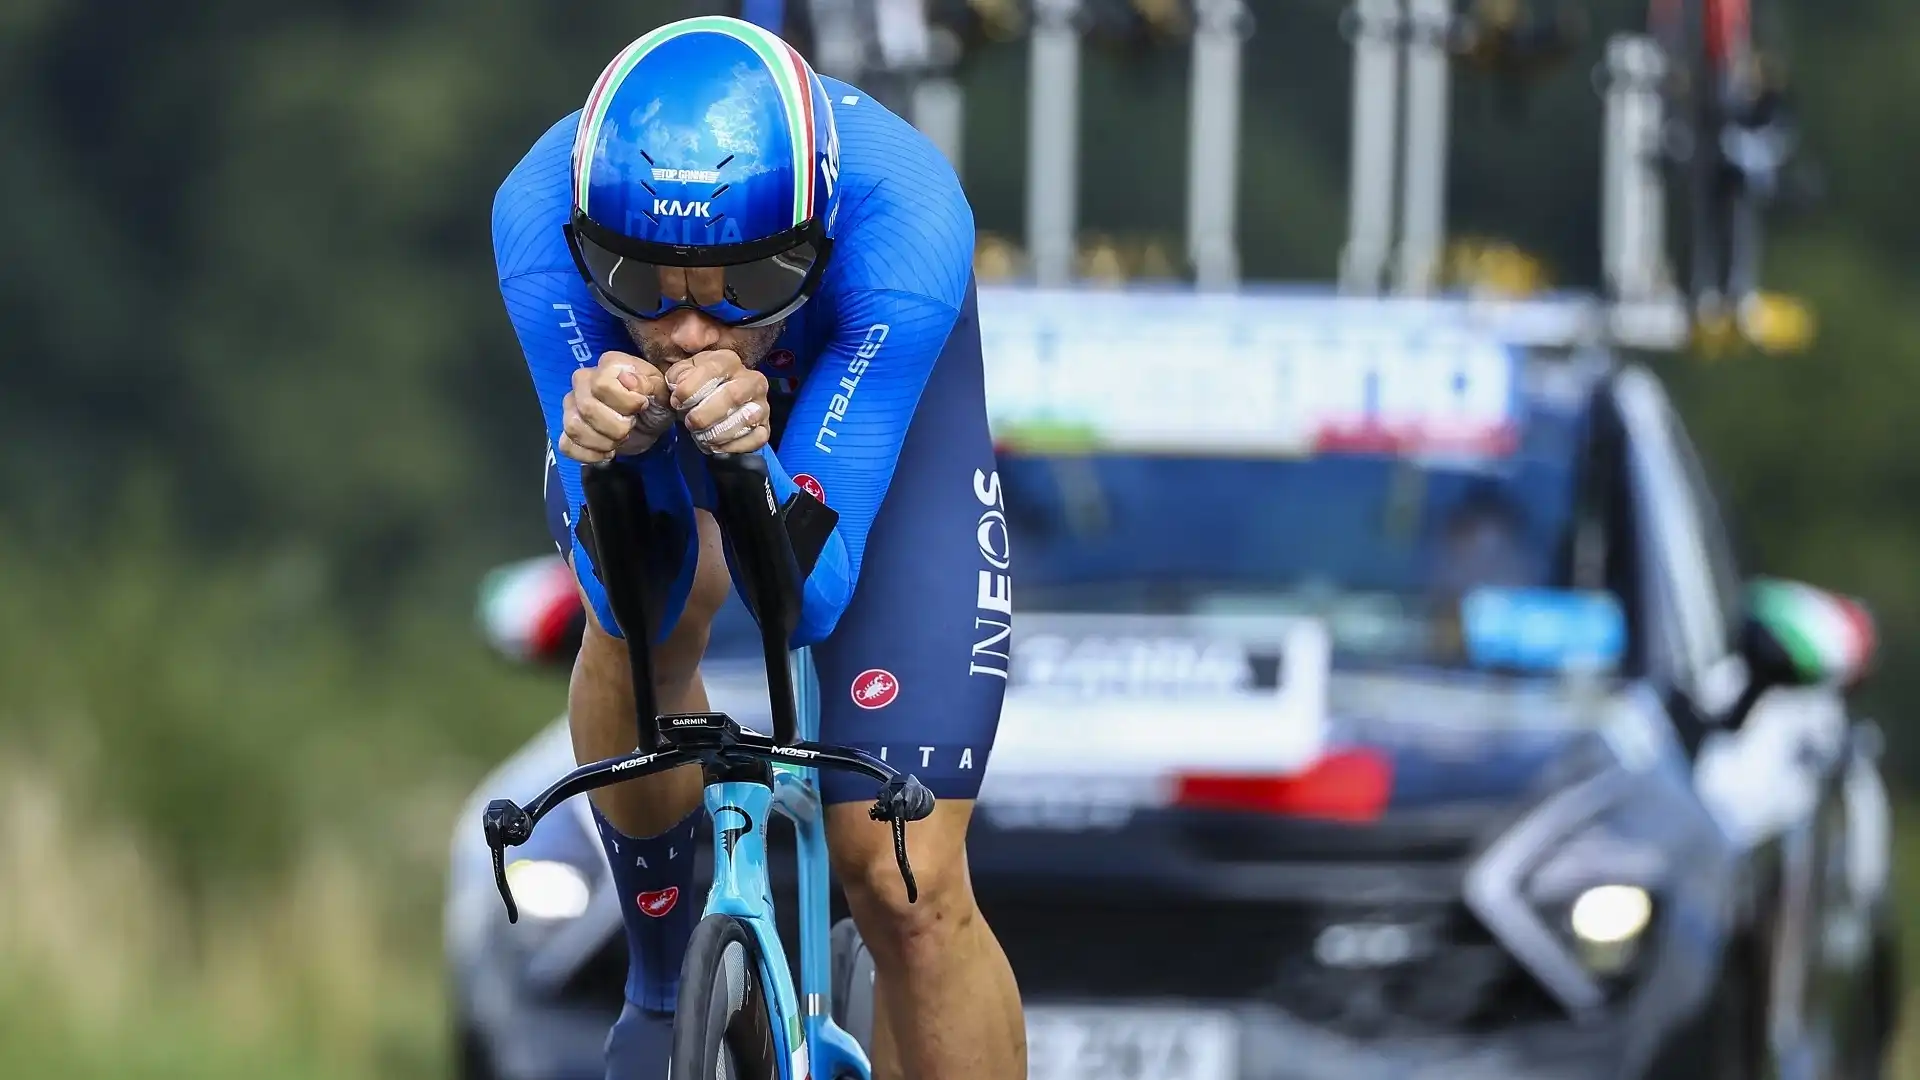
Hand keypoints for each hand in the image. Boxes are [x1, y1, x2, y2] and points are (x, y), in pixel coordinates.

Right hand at [558, 351, 675, 462]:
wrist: (650, 419)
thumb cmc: (655, 400)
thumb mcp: (660, 389)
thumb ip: (647, 383)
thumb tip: (627, 380)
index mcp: (607, 366)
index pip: (601, 385)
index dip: (625, 402)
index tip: (642, 406)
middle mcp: (583, 381)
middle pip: (586, 408)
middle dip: (616, 427)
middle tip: (631, 427)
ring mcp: (571, 405)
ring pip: (573, 427)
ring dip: (603, 442)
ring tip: (619, 440)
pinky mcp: (569, 429)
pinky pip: (566, 445)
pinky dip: (589, 454)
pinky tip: (607, 453)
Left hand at [666, 349, 770, 453]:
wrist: (707, 408)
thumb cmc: (694, 390)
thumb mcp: (681, 375)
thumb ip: (678, 374)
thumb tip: (682, 384)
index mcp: (729, 361)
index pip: (714, 370)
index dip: (692, 388)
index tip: (677, 402)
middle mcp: (752, 379)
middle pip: (733, 395)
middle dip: (706, 414)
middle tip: (690, 424)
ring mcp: (762, 404)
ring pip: (746, 419)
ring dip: (717, 433)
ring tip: (701, 437)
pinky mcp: (765, 427)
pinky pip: (757, 438)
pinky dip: (733, 446)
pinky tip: (716, 446)